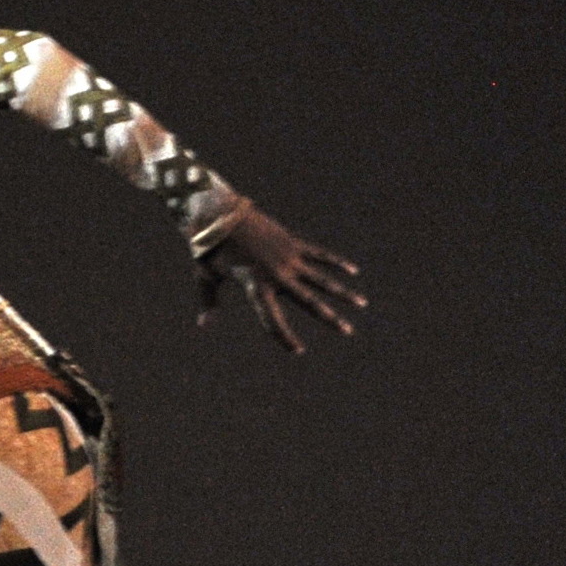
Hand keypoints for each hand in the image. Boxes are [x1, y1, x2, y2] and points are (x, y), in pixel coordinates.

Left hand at [194, 205, 366, 352]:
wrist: (216, 214)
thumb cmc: (208, 249)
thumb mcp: (206, 277)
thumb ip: (210, 302)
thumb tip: (203, 325)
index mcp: (254, 286)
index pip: (272, 319)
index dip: (284, 337)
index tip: (298, 351)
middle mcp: (276, 275)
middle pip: (308, 301)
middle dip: (330, 318)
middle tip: (348, 331)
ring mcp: (287, 258)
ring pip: (321, 279)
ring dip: (342, 292)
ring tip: (362, 303)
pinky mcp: (292, 242)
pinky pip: (319, 254)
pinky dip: (335, 262)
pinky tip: (353, 270)